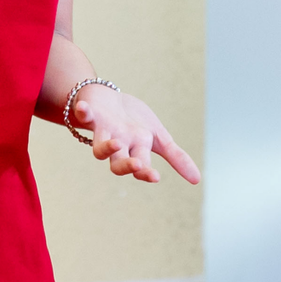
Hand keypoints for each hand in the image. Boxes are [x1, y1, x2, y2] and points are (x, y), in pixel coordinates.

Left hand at [72, 84, 201, 184]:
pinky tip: (82, 109)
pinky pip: (84, 115)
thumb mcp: (158, 137)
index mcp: (136, 149)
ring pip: (100, 146)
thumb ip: (176, 157)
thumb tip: (197, 180)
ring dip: (106, 147)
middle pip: (118, 163)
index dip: (146, 173)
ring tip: (116, 143)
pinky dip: (83, 113)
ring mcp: (103, 130)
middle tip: (137, 164)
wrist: (106, 101)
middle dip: (126, 165)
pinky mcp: (90, 114)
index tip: (155, 177)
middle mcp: (119, 144)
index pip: (141, 166)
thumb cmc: (132, 122)